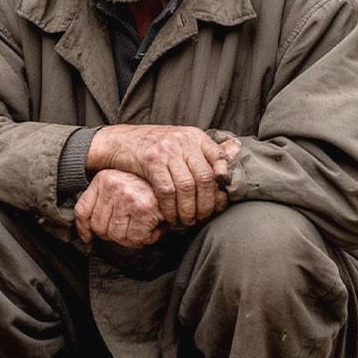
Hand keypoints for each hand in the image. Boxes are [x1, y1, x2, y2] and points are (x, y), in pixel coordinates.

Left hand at [75, 169, 165, 247]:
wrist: (174, 182)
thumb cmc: (148, 188)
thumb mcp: (121, 186)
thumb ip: (104, 203)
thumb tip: (88, 232)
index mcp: (103, 179)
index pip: (82, 210)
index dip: (84, 229)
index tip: (88, 239)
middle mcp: (112, 186)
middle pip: (98, 227)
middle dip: (114, 233)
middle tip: (129, 227)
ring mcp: (126, 196)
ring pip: (115, 235)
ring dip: (129, 237)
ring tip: (141, 226)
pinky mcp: (142, 208)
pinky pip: (134, 238)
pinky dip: (144, 239)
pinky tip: (151, 228)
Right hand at [86, 125, 240, 225]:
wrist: (120, 141)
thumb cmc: (154, 146)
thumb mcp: (181, 143)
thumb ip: (206, 150)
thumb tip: (238, 149)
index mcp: (194, 136)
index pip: (220, 158)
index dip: (223, 183)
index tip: (220, 200)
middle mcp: (183, 140)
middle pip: (205, 177)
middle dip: (206, 204)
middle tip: (202, 218)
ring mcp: (167, 149)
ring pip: (187, 187)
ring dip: (188, 210)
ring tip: (186, 221)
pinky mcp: (151, 160)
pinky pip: (167, 190)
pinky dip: (171, 208)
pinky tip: (170, 217)